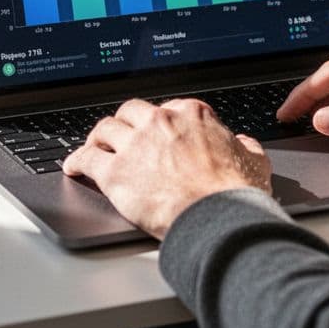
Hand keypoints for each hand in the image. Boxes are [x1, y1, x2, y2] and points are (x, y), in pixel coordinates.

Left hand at [63, 98, 271, 239]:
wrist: (218, 219)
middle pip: (131, 112)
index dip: (161, 122)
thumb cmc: (237, 194)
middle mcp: (159, 123)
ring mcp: (134, 146)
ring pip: (105, 128)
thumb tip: (242, 144)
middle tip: (123, 135)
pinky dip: (77, 160)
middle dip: (127, 123)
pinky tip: (73, 166)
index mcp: (191, 115)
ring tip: (94, 146)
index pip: (168, 108)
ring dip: (99, 137)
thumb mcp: (255, 161)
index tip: (157, 133)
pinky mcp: (114, 173)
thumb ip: (244, 147)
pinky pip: (86, 158)